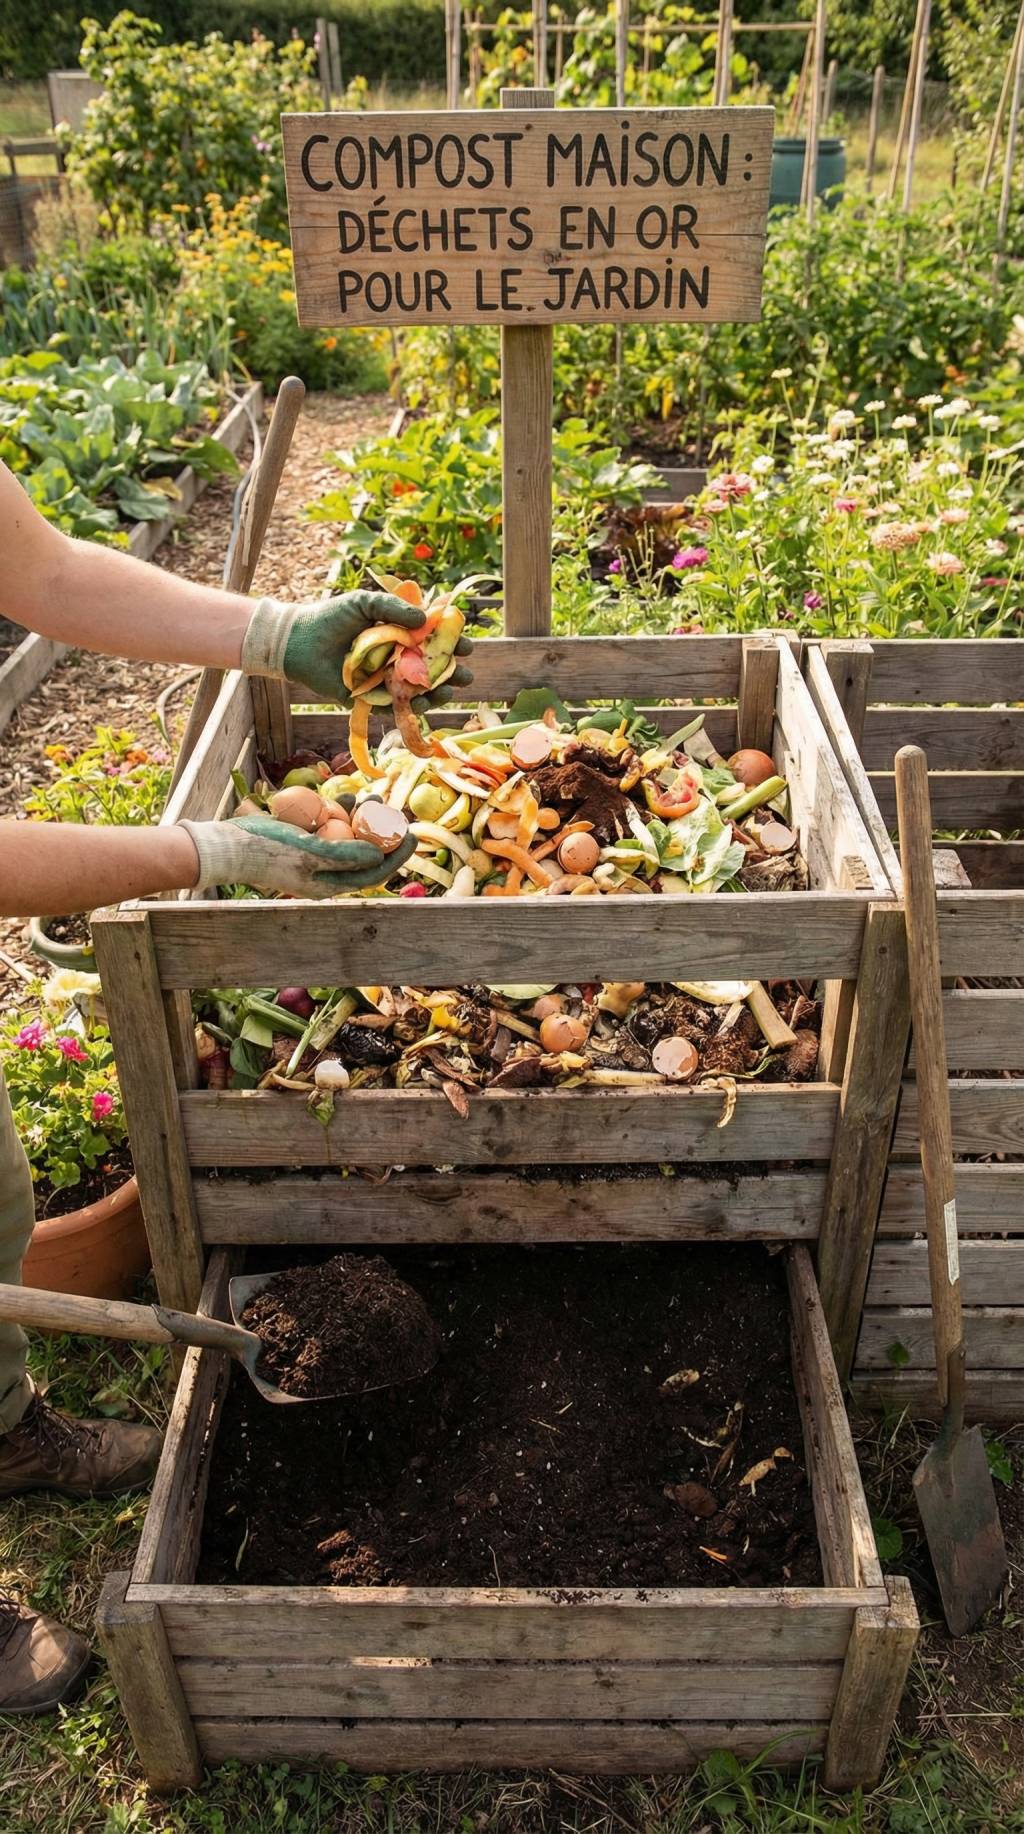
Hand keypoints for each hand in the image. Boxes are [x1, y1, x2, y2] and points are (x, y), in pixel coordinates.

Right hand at [180, 816, 417, 897]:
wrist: (228, 845)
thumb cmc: (267, 850)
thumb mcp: (309, 852)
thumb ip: (345, 855)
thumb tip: (378, 854)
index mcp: (330, 885)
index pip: (374, 873)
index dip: (396, 855)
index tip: (412, 833)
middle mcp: (324, 875)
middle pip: (363, 855)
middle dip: (380, 832)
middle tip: (392, 809)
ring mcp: (312, 860)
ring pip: (347, 839)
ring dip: (361, 819)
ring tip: (371, 797)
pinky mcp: (301, 844)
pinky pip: (328, 830)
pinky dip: (338, 814)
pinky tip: (343, 797)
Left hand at [241, 590, 472, 709]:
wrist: (300, 641)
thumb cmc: (331, 617)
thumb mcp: (364, 603)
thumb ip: (393, 608)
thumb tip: (424, 620)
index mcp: (399, 633)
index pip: (433, 640)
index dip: (452, 644)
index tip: (466, 646)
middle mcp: (396, 657)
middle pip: (432, 668)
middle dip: (452, 673)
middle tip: (465, 676)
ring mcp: (386, 679)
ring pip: (419, 690)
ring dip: (437, 693)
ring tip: (448, 691)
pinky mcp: (372, 698)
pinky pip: (397, 706)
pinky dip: (412, 707)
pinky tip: (423, 703)